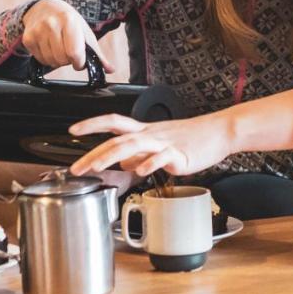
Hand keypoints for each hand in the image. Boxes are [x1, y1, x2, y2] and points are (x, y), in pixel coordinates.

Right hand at [21, 0, 114, 72]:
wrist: (45, 7)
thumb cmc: (69, 21)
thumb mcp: (85, 32)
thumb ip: (97, 53)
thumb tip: (110, 69)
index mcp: (69, 20)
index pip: (74, 53)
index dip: (79, 62)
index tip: (80, 60)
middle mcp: (51, 24)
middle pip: (62, 59)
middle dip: (68, 60)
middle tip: (69, 51)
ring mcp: (37, 31)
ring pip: (51, 61)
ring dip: (57, 60)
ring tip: (59, 48)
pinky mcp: (28, 38)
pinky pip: (40, 60)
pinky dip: (46, 58)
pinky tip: (49, 47)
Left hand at [67, 113, 232, 177]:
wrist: (219, 131)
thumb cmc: (192, 138)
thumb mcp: (160, 144)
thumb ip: (139, 154)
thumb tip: (123, 164)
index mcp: (145, 130)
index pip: (113, 122)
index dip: (92, 124)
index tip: (73, 130)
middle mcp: (150, 134)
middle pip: (116, 139)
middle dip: (93, 153)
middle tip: (75, 168)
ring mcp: (164, 143)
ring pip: (133, 145)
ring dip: (111, 156)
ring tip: (96, 167)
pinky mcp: (179, 154)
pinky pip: (161, 157)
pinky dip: (149, 163)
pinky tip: (140, 171)